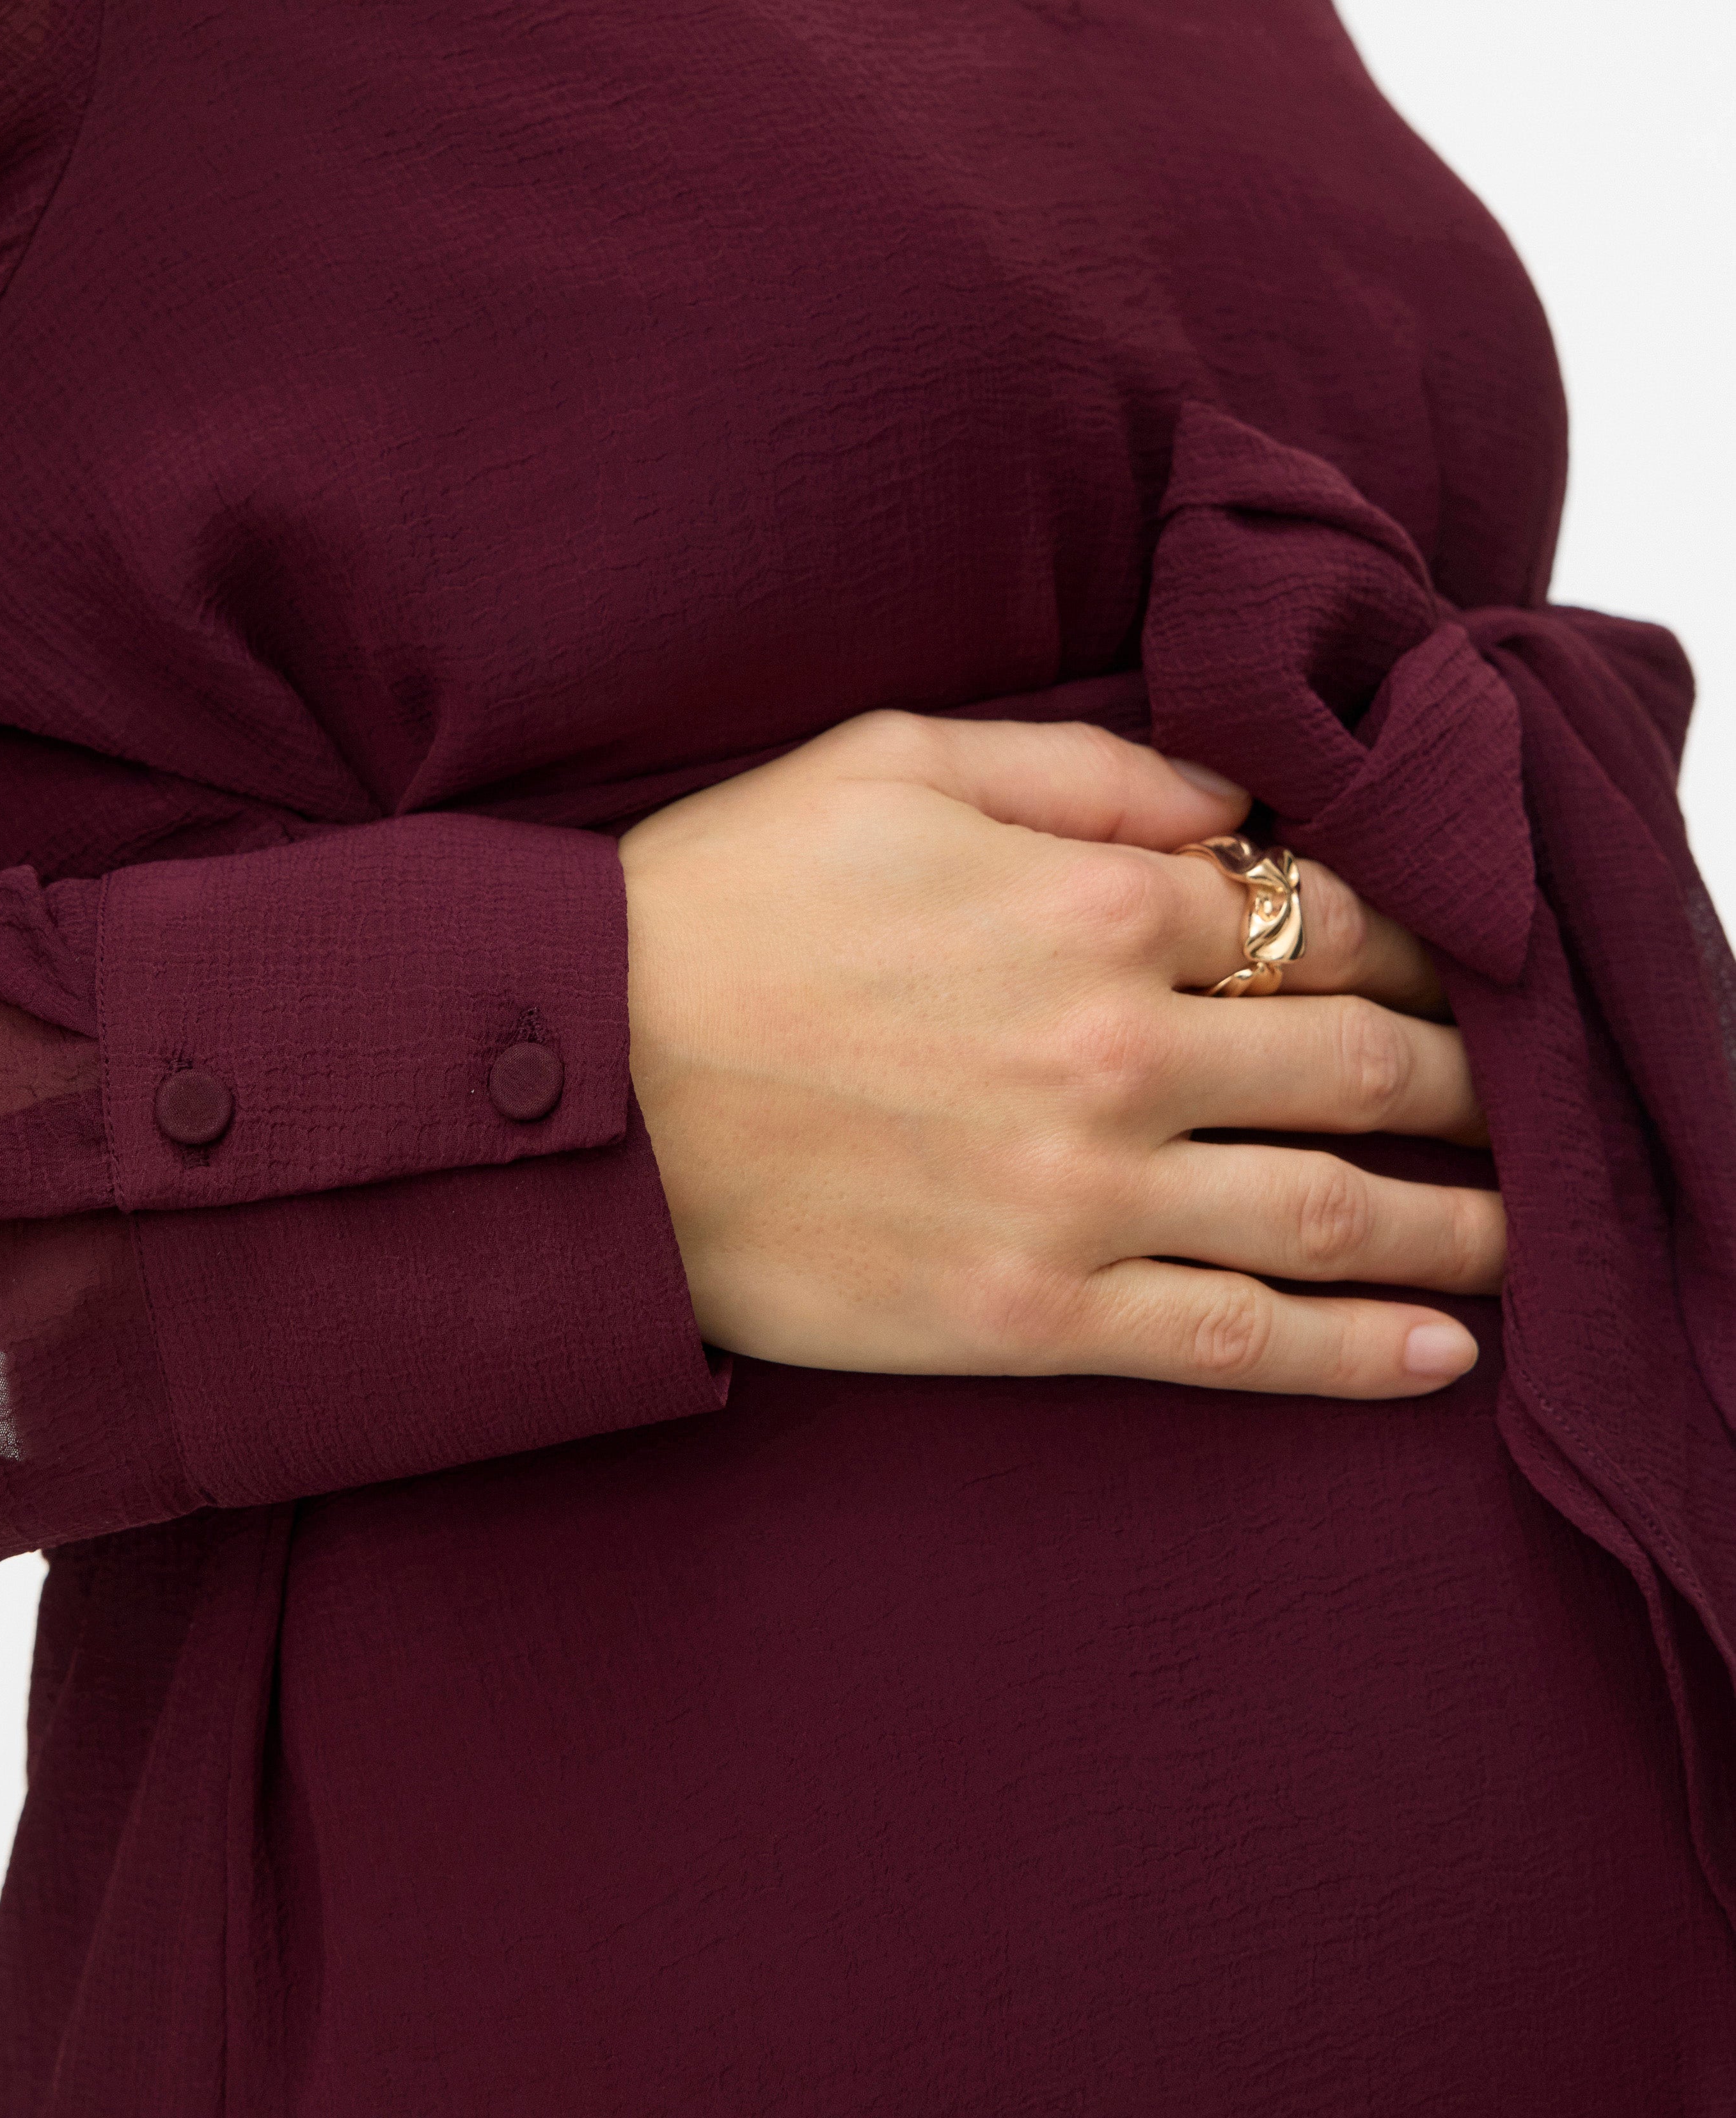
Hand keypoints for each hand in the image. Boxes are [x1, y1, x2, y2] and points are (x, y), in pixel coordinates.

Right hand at [619, 712, 1495, 1397]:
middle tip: (1540, 1097)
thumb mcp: (886, 761)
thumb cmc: (715, 898)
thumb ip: (1081, 767)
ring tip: (1533, 1234)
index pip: (1322, 920)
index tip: (1466, 963)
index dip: (1419, 940)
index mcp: (1090, 902)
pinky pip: (1233, 1344)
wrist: (577, 1082)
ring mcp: (1079, 1197)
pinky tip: (1439, 1356)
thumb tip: (1235, 804)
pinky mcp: (1030, 1316)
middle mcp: (1116, 1051)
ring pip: (1331, 1214)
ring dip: (1461, 1225)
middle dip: (1476, 1080)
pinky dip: (1356, 1354)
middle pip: (1363, 1066)